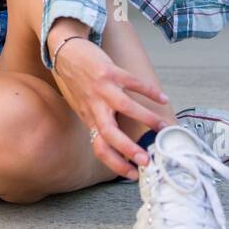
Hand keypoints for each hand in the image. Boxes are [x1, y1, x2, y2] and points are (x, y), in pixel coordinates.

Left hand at [50, 37, 170, 181]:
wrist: (65, 53)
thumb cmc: (77, 82)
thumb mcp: (84, 106)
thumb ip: (99, 121)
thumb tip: (117, 140)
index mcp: (90, 118)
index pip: (99, 147)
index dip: (115, 163)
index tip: (132, 174)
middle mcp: (95, 106)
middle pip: (110, 133)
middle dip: (129, 149)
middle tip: (147, 160)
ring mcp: (102, 88)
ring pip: (126, 107)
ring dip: (147, 119)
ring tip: (164, 128)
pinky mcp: (109, 71)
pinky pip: (133, 82)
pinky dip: (149, 91)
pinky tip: (163, 99)